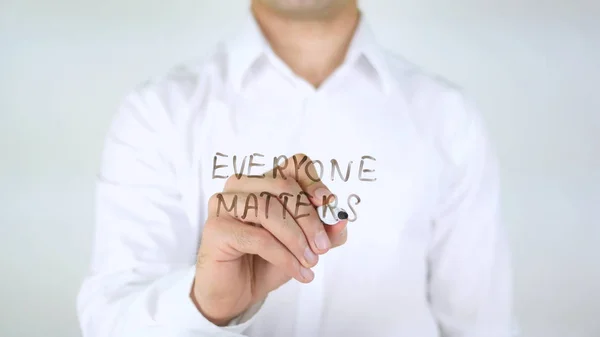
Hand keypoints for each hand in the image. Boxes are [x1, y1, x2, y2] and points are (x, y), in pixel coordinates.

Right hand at [191, 153, 347, 325]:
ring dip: (296, 239)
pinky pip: (258, 237)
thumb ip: (325, 230)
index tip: (328, 204)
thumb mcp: (304, 245)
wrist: (236, 293)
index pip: (293, 165)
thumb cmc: (266, 262)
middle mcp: (240, 186)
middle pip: (283, 186)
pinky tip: (297, 271)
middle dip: (309, 219)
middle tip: (322, 247)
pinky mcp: (216, 229)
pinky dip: (284, 256)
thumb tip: (342, 218)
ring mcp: (224, 204)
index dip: (314, 181)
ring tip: (310, 261)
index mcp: (263, 181)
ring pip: (269, 209)